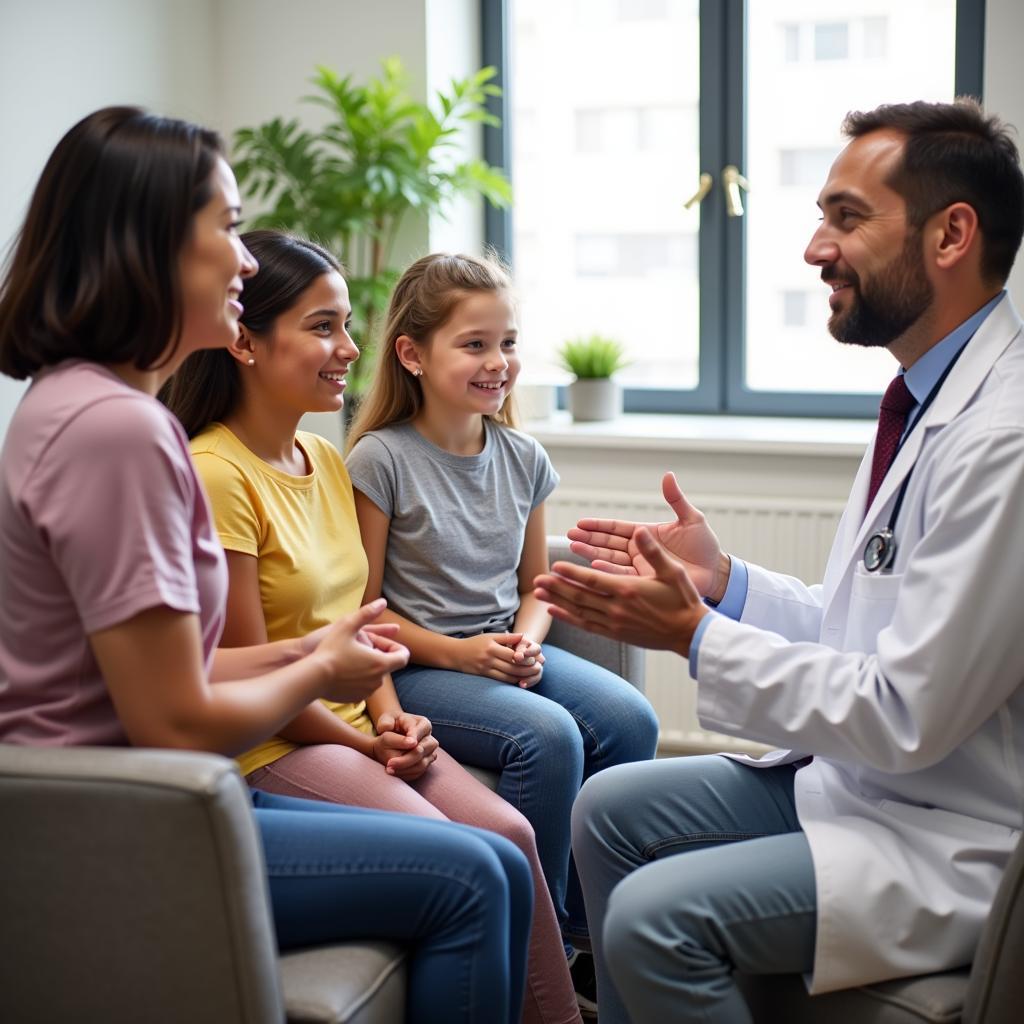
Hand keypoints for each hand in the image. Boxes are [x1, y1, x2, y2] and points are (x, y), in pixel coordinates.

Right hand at [311, 599, 409, 702]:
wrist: (313, 677)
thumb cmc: (330, 650)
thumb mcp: (348, 625)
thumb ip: (367, 613)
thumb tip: (383, 601)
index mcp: (381, 663)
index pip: (403, 656)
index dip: (396, 647)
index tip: (384, 642)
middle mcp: (378, 680)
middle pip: (388, 666)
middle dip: (379, 655)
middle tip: (361, 646)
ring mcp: (367, 691)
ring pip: (375, 676)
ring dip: (369, 667)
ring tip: (351, 657)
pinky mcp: (355, 698)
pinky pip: (363, 687)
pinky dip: (359, 679)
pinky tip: (345, 671)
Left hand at [372, 711, 438, 779]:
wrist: (394, 734)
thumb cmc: (390, 724)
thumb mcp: (386, 720)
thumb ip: (387, 723)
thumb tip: (398, 735)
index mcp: (423, 724)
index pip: (419, 731)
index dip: (411, 739)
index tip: (403, 745)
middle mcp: (430, 738)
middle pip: (422, 750)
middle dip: (405, 759)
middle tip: (389, 763)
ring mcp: (430, 752)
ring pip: (422, 763)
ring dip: (405, 768)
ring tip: (389, 769)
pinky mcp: (426, 763)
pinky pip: (419, 771)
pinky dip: (406, 773)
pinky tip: (393, 772)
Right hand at [456, 633, 544, 686]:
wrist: (455, 654)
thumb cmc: (475, 643)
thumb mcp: (490, 636)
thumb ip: (507, 638)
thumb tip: (523, 636)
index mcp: (492, 647)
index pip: (513, 655)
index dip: (525, 658)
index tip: (535, 659)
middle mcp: (489, 659)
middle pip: (512, 667)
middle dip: (526, 669)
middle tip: (538, 669)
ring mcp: (485, 669)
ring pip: (507, 676)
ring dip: (521, 677)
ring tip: (532, 676)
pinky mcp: (483, 676)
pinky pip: (500, 681)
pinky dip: (511, 681)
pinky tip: (519, 680)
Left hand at [534, 527, 706, 656]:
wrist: (689, 633)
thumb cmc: (683, 600)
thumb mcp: (672, 571)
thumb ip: (652, 551)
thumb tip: (639, 530)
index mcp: (628, 589)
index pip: (592, 580)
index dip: (571, 573)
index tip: (554, 566)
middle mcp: (617, 608)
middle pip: (579, 596)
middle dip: (556, 587)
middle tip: (536, 580)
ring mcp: (615, 623)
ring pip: (579, 611)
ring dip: (557, 602)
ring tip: (539, 594)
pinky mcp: (616, 634)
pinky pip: (587, 626)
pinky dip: (569, 618)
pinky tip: (555, 612)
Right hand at [567, 471, 729, 601]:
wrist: (716, 572)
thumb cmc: (705, 546)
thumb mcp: (691, 519)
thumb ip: (676, 500)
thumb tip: (668, 476)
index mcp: (645, 534)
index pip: (616, 528)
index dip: (598, 526)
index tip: (580, 523)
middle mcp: (639, 550)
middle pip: (608, 543)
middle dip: (588, 539)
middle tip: (570, 535)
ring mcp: (640, 567)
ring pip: (610, 559)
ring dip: (592, 554)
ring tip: (574, 548)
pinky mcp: (645, 583)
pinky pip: (623, 577)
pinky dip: (609, 572)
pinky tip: (595, 566)